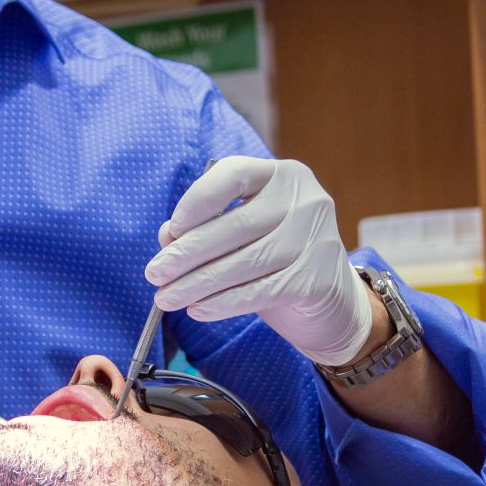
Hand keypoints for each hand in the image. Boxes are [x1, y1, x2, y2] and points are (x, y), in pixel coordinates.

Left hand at [145, 155, 376, 366]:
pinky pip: (260, 291)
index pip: (233, 175)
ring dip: (197, 283)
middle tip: (154, 274)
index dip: (196, 201)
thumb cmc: (275, 258)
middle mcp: (306, 200)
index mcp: (283, 175)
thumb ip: (207, 226)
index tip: (170, 231)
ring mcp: (317, 239)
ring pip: (245, 262)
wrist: (331, 301)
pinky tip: (199, 310)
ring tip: (167, 298)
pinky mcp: (318, 279)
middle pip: (235, 225)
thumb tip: (167, 236)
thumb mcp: (242, 234)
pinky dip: (223, 303)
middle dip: (187, 253)